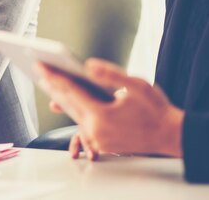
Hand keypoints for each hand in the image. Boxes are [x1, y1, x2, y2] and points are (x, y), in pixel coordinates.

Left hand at [38, 59, 183, 157]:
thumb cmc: (156, 109)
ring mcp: (97, 140)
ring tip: (47, 82)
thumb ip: (110, 75)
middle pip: (67, 103)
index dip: (54, 76)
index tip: (40, 65)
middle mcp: (95, 131)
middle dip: (52, 85)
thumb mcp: (137, 86)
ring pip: (73, 114)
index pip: (71, 91)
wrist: (170, 135)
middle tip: (38, 69)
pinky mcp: (101, 143)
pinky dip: (73, 110)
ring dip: (60, 97)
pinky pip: (81, 124)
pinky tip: (63, 100)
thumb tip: (87, 64)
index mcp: (101, 116)